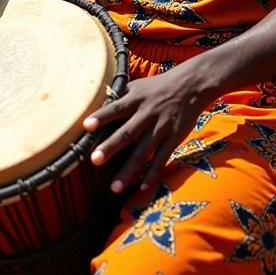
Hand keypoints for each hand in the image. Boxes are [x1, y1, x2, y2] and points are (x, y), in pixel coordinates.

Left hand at [84, 64, 214, 193]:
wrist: (190, 86)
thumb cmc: (156, 87)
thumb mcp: (136, 86)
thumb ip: (118, 96)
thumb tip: (94, 103)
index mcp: (135, 99)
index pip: (115, 108)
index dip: (101, 117)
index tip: (86, 126)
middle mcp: (146, 115)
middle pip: (127, 133)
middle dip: (111, 147)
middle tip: (94, 160)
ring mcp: (161, 128)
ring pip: (143, 152)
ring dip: (128, 171)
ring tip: (114, 187)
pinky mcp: (174, 139)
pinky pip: (162, 159)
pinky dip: (152, 174)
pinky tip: (141, 188)